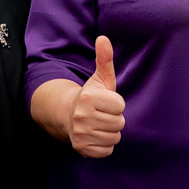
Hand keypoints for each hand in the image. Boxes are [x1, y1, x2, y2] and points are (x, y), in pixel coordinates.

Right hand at [66, 36, 125, 157]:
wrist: (68, 114)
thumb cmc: (91, 96)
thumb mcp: (100, 78)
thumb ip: (104, 59)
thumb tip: (103, 38)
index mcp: (88, 98)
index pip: (120, 106)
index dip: (116, 104)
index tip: (106, 102)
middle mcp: (82, 116)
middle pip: (119, 123)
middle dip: (114, 119)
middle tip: (103, 114)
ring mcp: (80, 133)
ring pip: (114, 138)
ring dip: (110, 132)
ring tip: (100, 124)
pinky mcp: (81, 148)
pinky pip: (107, 151)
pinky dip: (104, 145)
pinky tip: (97, 135)